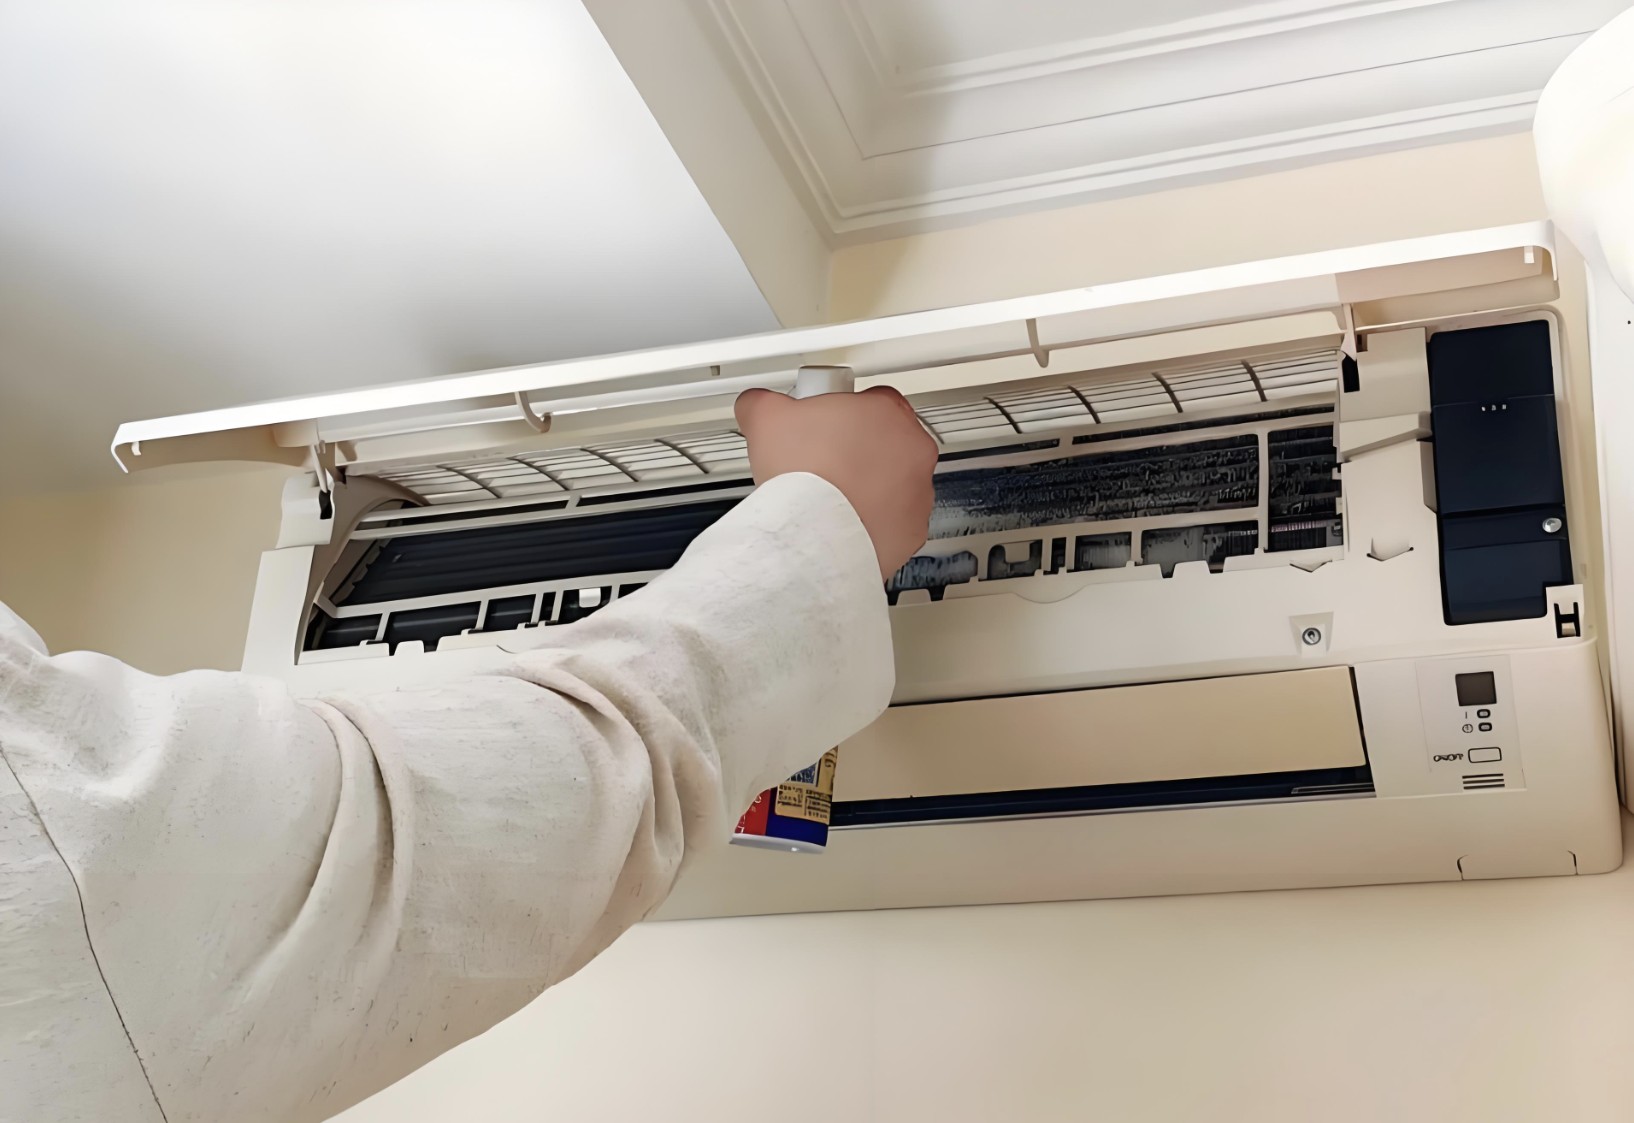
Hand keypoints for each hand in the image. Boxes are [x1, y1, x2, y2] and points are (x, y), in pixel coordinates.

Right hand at [734, 385, 937, 578]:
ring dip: (871, 484)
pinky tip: (845, 520)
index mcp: (886, 412)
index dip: (844, 411)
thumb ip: (764, 401)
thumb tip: (755, 404)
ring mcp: (918, 491)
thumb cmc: (802, 476)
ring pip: (896, 481)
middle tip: (825, 459)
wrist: (813, 535)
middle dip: (860, 448)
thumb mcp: (766, 416)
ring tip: (833, 494)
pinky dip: (874, 520)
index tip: (826, 424)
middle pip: (888, 439)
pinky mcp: (912, 529)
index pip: (872, 398)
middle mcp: (912, 449)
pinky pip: (896, 519)